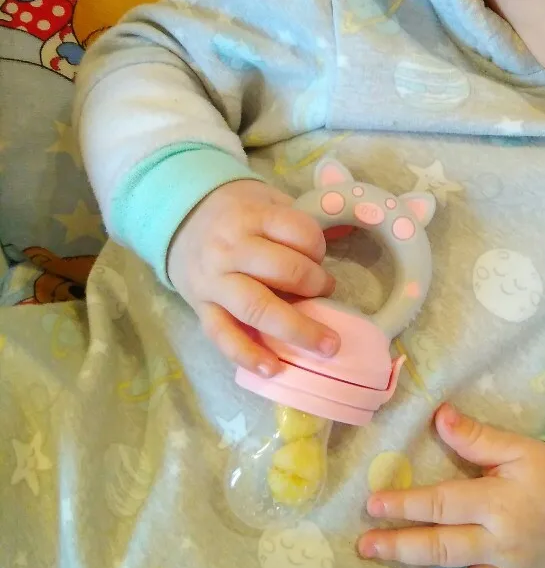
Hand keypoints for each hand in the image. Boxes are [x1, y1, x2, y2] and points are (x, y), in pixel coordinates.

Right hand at [168, 180, 339, 375]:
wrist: (181, 219)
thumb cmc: (236, 213)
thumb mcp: (266, 199)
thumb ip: (296, 221)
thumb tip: (340, 240)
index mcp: (251, 216)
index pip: (298, 232)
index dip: (317, 248)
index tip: (319, 258)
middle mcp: (230, 248)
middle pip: (282, 271)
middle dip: (315, 285)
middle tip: (327, 291)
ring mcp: (214, 281)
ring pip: (257, 308)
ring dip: (296, 329)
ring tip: (326, 346)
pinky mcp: (200, 307)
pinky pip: (222, 334)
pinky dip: (247, 355)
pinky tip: (272, 369)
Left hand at [357, 404, 544, 567]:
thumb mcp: (517, 448)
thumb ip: (475, 437)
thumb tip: (439, 415)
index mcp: (498, 503)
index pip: (442, 505)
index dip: (406, 505)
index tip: (373, 504)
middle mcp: (501, 543)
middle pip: (443, 548)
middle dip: (401, 548)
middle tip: (366, 546)